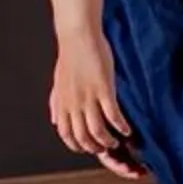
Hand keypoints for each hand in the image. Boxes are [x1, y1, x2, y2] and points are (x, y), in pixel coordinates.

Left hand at [48, 34, 144, 179]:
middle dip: (95, 148)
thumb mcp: (58, 84)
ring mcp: (88, 98)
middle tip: (106, 148)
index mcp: (62, 104)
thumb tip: (55, 120)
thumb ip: (56, 104)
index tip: (88, 148)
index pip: (66, 135)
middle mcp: (73, 104)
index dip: (77, 146)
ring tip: (117, 141)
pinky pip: (113, 116)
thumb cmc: (71, 56)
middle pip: (83, 138)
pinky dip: (121, 127)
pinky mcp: (104, 89)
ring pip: (97, 132)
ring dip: (108, 142)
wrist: (77, 35)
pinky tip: (127, 130)